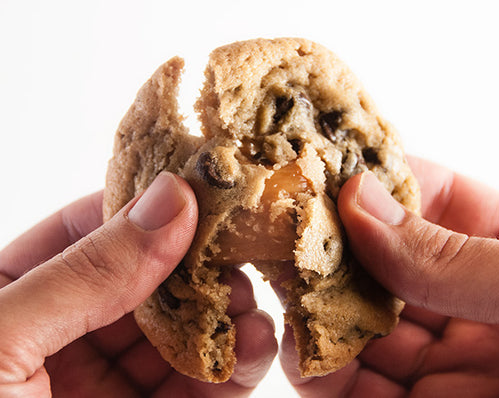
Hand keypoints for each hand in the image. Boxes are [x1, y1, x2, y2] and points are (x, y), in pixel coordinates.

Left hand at [0, 172, 276, 396]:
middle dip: (196, 262)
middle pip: (147, 279)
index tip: (202, 187)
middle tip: (243, 241)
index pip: (89, 230)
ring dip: (223, 312)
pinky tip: (256, 342)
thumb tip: (169, 198)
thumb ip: (88, 271)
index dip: (145, 206)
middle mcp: (64, 337)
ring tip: (252, 296)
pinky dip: (234, 364)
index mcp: (12, 298)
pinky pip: (201, 387)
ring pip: (181, 332)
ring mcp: (108, 385)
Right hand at [280, 157, 498, 396]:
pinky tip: (302, 348)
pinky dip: (320, 369)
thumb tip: (361, 197)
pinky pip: (354, 389)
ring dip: (322, 307)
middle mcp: (483, 311)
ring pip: (364, 326)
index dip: (388, 182)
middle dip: (341, 247)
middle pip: (392, 265)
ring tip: (286, 285)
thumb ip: (448, 252)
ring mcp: (450, 370)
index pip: (444, 202)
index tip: (331, 172)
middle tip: (288, 227)